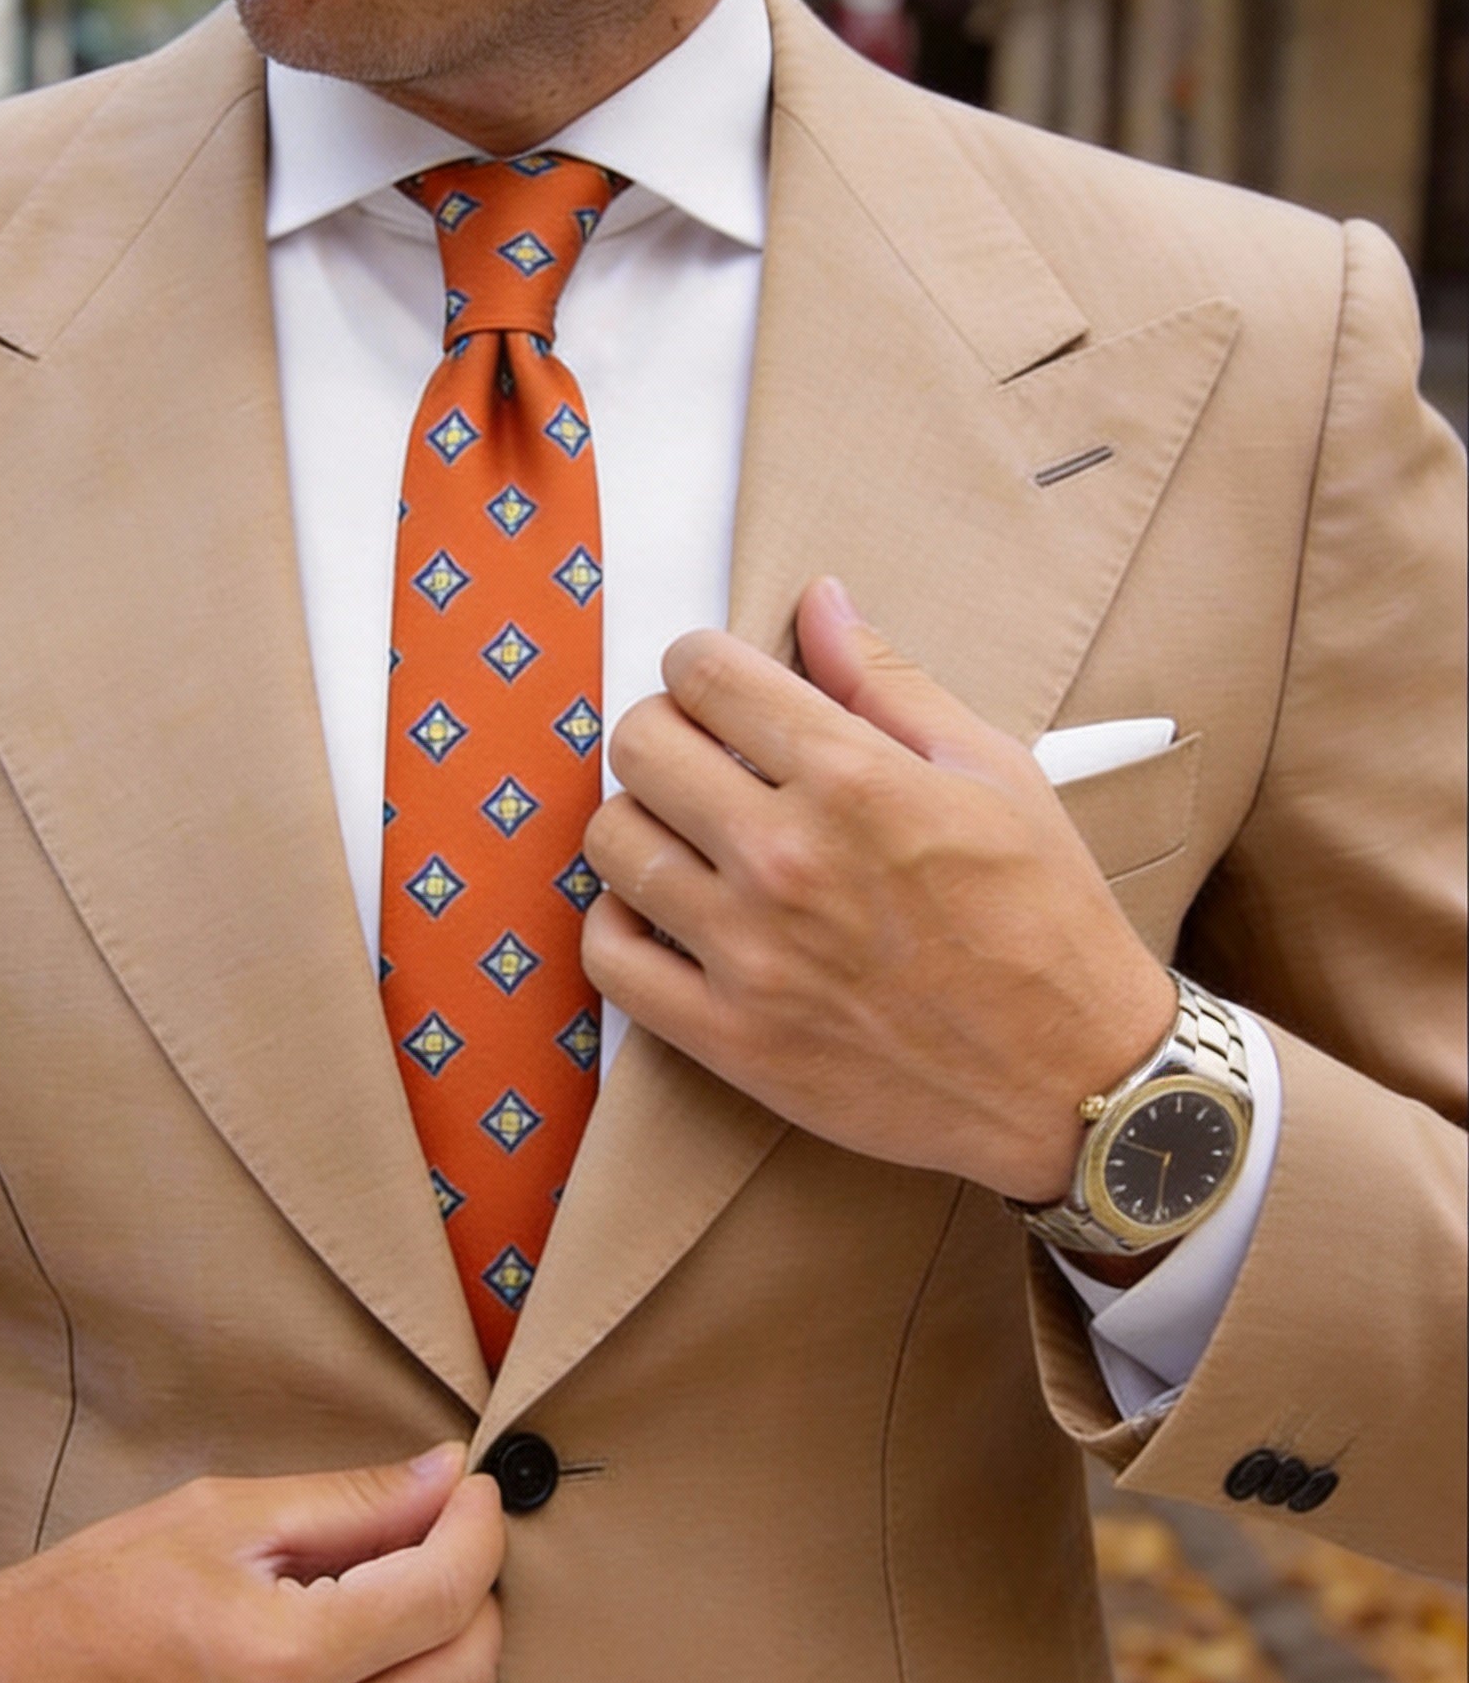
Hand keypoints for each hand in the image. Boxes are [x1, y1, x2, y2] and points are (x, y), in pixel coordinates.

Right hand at [0, 1445, 503, 1682]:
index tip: (472, 1498)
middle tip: (439, 1550)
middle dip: (474, 1597)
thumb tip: (449, 1479)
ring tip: (380, 1619)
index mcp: (280, 1657)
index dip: (477, 1529)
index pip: (447, 1591)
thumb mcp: (217, 1518)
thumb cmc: (89, 1601)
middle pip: (467, 1675)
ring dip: (434, 1670)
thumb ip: (350, 1503)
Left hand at [580, 577, 1176, 1202]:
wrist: (1073, 1080)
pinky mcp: (729, 1037)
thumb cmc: (1045, 921)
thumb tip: (819, 602)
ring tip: (682, 832)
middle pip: (640, 746)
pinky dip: (617, 922)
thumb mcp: (994, 773)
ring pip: (611, 842)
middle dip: (661, 729)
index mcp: (853, 780)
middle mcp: (786, 859)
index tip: (713, 682)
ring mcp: (749, 953)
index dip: (698, 662)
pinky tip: (659, 910)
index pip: (706, 674)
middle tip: (697, 753)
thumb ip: (888, 682)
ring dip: (636, 821)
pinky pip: (609, 957)